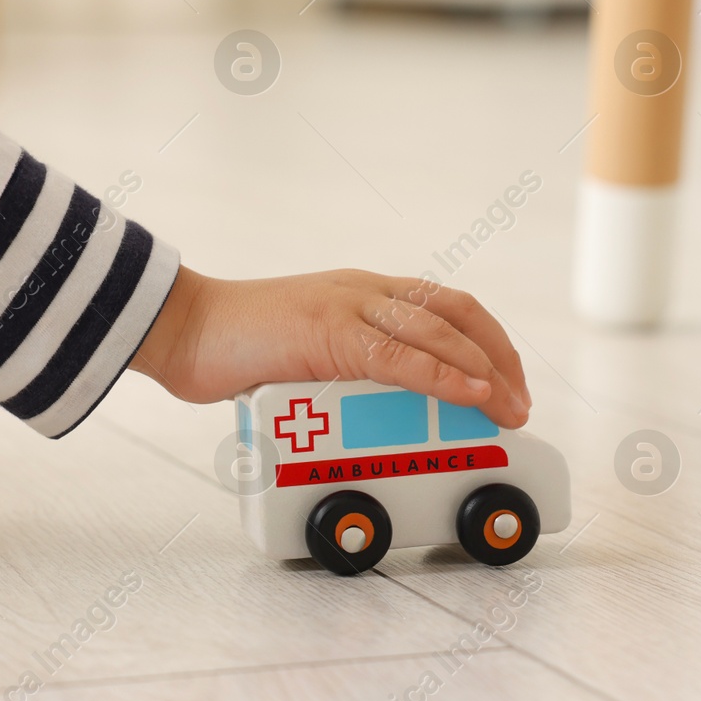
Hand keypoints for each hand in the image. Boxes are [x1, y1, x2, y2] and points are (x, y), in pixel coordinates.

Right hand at [130, 268, 531, 427]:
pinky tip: (471, 395)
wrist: (181, 328)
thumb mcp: (309, 351)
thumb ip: (347, 366)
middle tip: (519, 405)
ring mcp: (347, 307)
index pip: (446, 307)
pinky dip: (443, 377)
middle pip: (458, 314)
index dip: (488, 342)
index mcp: (364, 292)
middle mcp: (365, 292)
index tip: (506, 383)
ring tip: (507, 409)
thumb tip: (377, 407)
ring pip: (438, 333)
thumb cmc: (236, 347)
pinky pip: (400, 357)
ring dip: (484, 372)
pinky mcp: (327, 333)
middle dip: (500, 359)